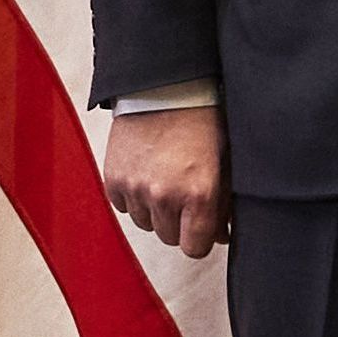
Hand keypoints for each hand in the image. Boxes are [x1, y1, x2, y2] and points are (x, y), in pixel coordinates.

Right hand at [103, 106, 231, 257]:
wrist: (163, 87)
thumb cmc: (200, 120)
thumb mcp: (224, 162)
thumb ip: (224, 204)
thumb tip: (220, 235)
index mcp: (199, 194)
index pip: (195, 249)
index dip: (200, 238)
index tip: (201, 227)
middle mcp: (164, 196)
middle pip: (169, 238)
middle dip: (179, 224)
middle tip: (184, 197)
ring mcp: (135, 188)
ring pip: (145, 223)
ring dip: (155, 211)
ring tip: (163, 181)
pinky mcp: (113, 178)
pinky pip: (123, 205)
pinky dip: (133, 196)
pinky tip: (145, 174)